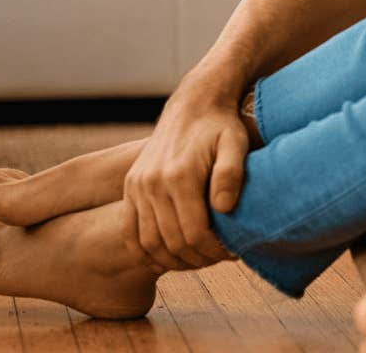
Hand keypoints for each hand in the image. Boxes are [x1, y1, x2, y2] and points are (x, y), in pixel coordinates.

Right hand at [122, 87, 246, 269]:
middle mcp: (152, 183)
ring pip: (149, 243)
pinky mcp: (129, 187)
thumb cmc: (221, 127)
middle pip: (172, 243)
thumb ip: (231, 173)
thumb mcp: (236, 143)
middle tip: (218, 257)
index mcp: (179, 175)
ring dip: (173, 260)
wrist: (194, 105)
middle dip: (198, 258)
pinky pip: (129, 232)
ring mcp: (136, 186)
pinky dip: (144, 252)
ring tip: (197, 258)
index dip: (214, 251)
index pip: (194, 233)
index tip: (231, 252)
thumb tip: (224, 208)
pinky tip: (166, 258)